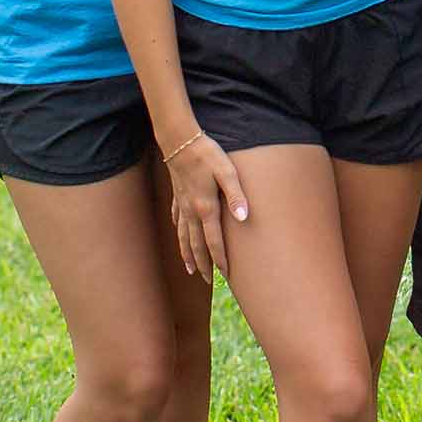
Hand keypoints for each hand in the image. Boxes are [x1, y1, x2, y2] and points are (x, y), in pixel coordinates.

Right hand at [166, 135, 248, 278]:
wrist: (179, 140)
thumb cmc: (207, 154)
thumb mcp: (227, 172)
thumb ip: (236, 195)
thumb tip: (244, 219)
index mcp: (206, 208)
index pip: (214, 241)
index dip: (220, 259)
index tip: (226, 275)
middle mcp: (191, 211)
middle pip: (196, 245)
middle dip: (202, 264)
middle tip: (207, 281)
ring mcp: (182, 205)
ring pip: (183, 237)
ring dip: (187, 255)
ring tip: (190, 270)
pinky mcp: (177, 196)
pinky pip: (177, 221)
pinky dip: (178, 234)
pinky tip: (179, 237)